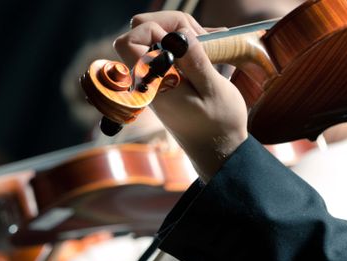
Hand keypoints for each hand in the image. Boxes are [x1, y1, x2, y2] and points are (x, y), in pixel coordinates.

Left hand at [114, 11, 248, 180]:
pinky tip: (210, 48)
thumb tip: (178, 35)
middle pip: (139, 31)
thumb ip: (194, 61)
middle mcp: (148, 79)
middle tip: (201, 36)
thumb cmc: (218, 124)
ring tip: (211, 42)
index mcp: (153, 84)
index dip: (152, 30)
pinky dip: (186, 43)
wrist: (218, 149)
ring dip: (182, 32)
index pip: (128, 42)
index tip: (182, 41)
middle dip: (170, 24)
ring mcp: (155, 78)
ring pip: (155, 36)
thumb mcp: (213, 90)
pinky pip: (167, 49)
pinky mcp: (165, 78)